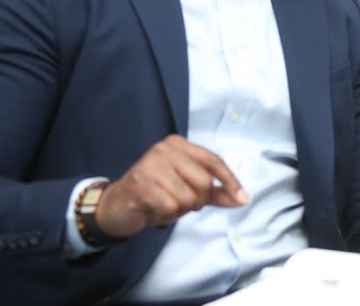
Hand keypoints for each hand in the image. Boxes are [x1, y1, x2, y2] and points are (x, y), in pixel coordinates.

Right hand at [95, 135, 247, 238]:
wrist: (116, 206)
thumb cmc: (156, 194)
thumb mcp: (188, 189)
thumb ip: (215, 192)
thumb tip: (243, 199)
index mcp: (178, 144)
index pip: (213, 161)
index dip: (230, 181)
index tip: (242, 198)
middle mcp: (164, 149)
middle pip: (204, 183)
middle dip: (197, 201)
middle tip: (179, 202)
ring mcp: (150, 165)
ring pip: (188, 198)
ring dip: (180, 210)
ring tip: (164, 204)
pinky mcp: (140, 184)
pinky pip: (170, 207)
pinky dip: (165, 215)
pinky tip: (153, 209)